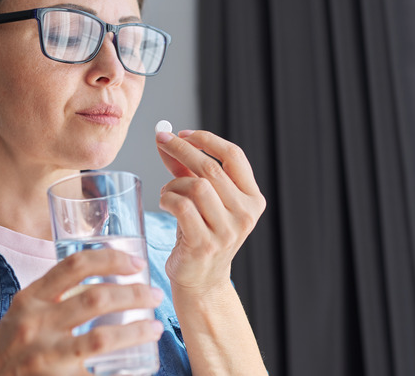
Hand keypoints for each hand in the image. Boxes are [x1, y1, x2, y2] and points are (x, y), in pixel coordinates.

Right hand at [0, 249, 163, 375]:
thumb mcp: (22, 315)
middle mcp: (36, 324)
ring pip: (103, 338)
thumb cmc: (7, 351)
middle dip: (134, 295)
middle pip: (96, 299)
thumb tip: (98, 280)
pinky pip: (99, 373)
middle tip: (153, 296)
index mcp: (30, 299)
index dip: (111, 259)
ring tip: (155, 327)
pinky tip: (141, 364)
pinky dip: (125, 369)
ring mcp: (46, 356)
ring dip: (137, 331)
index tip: (136, 263)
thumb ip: (52, 298)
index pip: (74, 265)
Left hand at [155, 130, 265, 296]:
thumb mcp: (201, 199)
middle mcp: (245, 214)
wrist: (201, 280)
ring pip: (196, 186)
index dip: (207, 139)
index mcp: (252, 198)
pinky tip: (165, 203)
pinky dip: (168, 199)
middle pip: (211, 168)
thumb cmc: (200, 234)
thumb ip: (186, 169)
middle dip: (181, 149)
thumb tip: (166, 137)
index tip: (183, 133)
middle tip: (162, 140)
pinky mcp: (205, 244)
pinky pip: (182, 207)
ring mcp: (227, 231)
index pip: (234, 156)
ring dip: (173, 183)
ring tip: (168, 191)